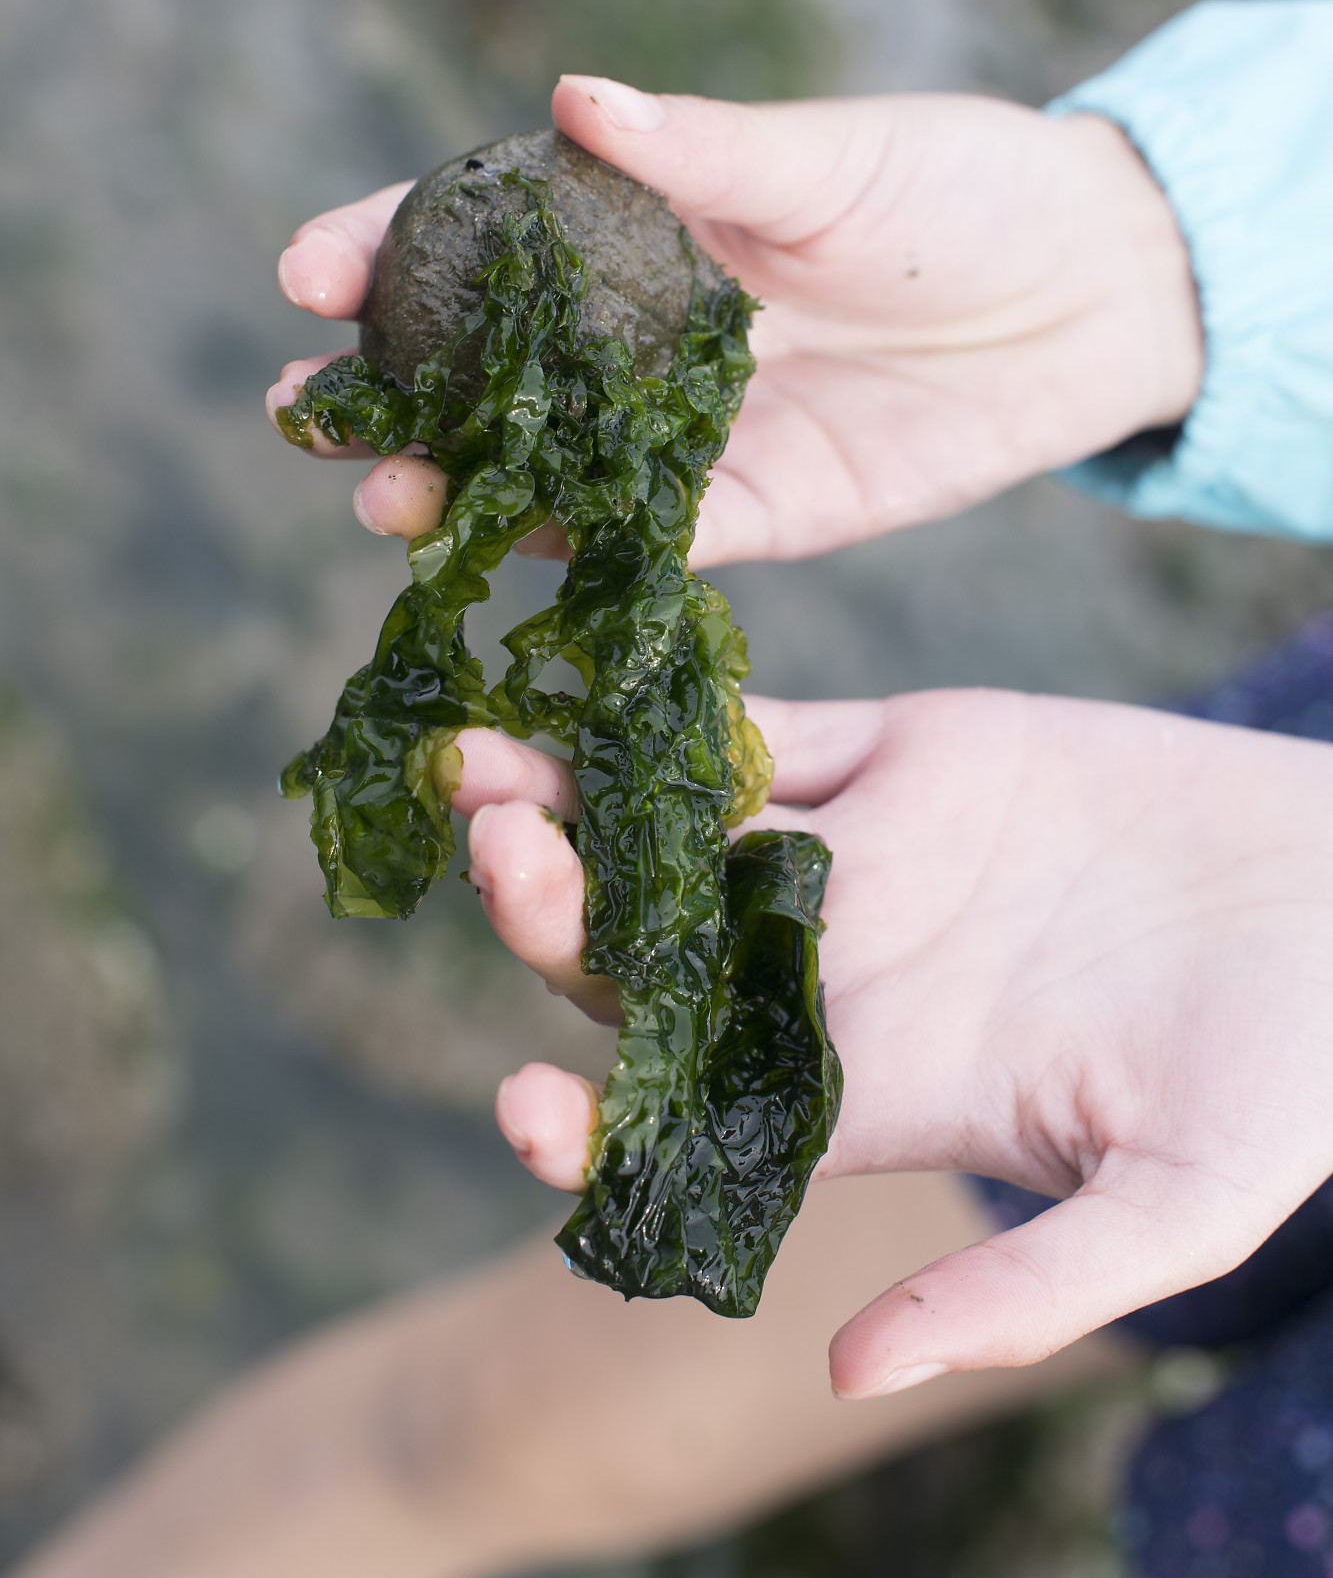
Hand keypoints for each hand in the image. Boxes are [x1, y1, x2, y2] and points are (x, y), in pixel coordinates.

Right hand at [267, 77, 1203, 564]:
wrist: (1091, 290)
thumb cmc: (959, 189)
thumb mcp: (831, 158)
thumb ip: (706, 151)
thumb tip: (574, 96)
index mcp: (642, 231)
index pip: (484, 241)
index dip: (386, 250)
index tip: (306, 267)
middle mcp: (645, 342)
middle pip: (485, 375)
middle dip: (384, 394)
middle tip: (304, 413)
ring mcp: (695, 433)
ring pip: (548, 473)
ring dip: (461, 489)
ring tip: (386, 498)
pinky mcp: (767, 511)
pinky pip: (661, 540)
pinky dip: (588, 549)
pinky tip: (521, 550)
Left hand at [443, 694, 1332, 1394]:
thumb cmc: (1288, 1075)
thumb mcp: (1178, 1209)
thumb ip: (1025, 1296)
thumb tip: (851, 1380)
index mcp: (873, 1093)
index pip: (691, 1119)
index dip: (594, 1124)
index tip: (526, 1113)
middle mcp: (834, 974)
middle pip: (647, 960)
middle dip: (556, 920)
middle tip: (503, 856)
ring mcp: (858, 854)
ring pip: (673, 833)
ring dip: (576, 799)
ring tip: (481, 763)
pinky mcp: (900, 746)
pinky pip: (767, 725)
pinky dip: (686, 709)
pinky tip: (611, 679)